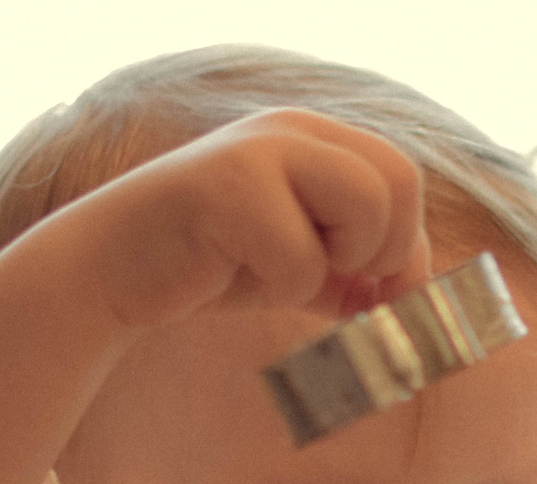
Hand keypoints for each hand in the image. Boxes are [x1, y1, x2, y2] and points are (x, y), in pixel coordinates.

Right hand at [66, 108, 430, 329]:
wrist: (116, 271)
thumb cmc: (214, 267)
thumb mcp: (303, 269)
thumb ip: (360, 274)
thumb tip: (421, 299)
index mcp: (315, 138)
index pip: (403, 178)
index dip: (407, 248)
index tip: (380, 296)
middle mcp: (292, 130)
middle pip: (398, 182)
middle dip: (383, 251)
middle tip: (341, 282)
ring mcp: (260, 151)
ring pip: (366, 208)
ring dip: (336, 265)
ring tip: (282, 271)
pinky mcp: (228, 188)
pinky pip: (302, 259)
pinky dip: (282, 288)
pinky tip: (235, 274)